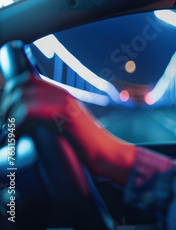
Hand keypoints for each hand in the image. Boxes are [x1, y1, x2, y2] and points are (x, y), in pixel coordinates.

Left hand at [1, 70, 136, 184]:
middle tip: (9, 128)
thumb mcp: (62, 125)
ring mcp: (64, 101)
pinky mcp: (64, 113)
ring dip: (11, 118)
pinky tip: (22, 138)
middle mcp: (61, 93)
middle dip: (6, 108)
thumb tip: (15, 116)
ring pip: (19, 99)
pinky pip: (28, 111)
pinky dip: (19, 126)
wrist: (107, 154)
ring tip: (15, 134)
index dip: (9, 95)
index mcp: (60, 93)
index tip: (9, 116)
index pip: (23, 80)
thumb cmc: (84, 147)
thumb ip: (44, 116)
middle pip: (17, 87)